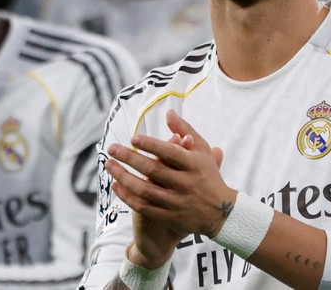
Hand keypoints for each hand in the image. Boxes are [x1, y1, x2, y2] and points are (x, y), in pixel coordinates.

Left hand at [106, 110, 227, 266]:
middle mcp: (185, 184)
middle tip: (112, 148)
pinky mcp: (169, 217)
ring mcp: (176, 202)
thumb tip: (168, 112)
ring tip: (109, 165)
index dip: (151, 144)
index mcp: (194, 165)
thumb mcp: (203, 152)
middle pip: (153, 170)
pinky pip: (144, 207)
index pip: (170, 152)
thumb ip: (186, 131)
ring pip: (145, 190)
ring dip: (124, 177)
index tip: (133, 137)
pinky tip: (116, 185)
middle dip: (130, 158)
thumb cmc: (208, 176)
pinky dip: (128, 197)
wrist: (221, 214)